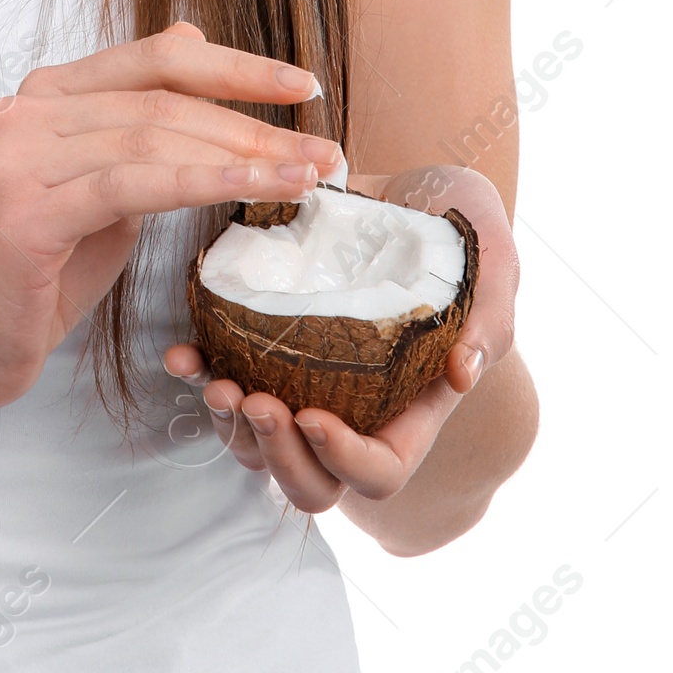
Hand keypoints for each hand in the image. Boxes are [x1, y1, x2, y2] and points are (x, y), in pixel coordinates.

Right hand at [0, 21, 345, 419]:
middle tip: (327, 151)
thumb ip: (141, 124)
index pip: (155, 58)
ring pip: (154, 138)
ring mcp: (19, 153)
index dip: (234, 66)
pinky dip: (200, 181)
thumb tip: (191, 40)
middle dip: (255, 124)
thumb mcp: (104, 187)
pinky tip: (253, 187)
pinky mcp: (25, 207)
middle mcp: (27, 108)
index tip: (304, 85)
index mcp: (48, 94)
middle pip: (163, 100)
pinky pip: (131, 185)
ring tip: (308, 176)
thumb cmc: (39, 270)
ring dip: (244, 155)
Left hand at [163, 163, 517, 512]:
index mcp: (412, 409)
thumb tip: (460, 374)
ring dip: (230, 426)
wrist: (412, 191)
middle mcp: (357, 411)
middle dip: (275, 455)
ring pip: (259, 445)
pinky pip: (226, 381)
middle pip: (311, 481)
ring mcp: (308, 384)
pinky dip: (199, 376)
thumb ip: (489, 316)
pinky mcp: (267, 346)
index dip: (344, 460)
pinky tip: (182, 354)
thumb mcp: (491, 260)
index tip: (313, 416)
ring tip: (214, 382)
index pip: (380, 472)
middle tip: (254, 401)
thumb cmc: (460, 231)